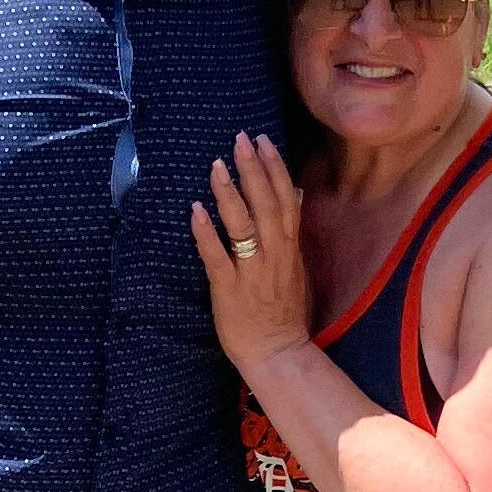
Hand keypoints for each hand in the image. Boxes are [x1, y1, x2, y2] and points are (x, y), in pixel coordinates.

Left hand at [190, 134, 313, 373]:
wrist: (279, 352)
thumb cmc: (283, 313)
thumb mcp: (294, 269)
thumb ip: (289, 238)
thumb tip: (290, 202)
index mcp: (290, 249)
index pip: (287, 199)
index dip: (275, 168)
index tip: (264, 141)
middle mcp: (274, 255)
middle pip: (267, 204)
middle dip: (254, 168)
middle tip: (240, 138)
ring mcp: (252, 272)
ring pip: (244, 226)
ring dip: (230, 193)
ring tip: (217, 165)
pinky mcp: (230, 290)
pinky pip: (217, 257)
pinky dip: (206, 233)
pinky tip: (196, 210)